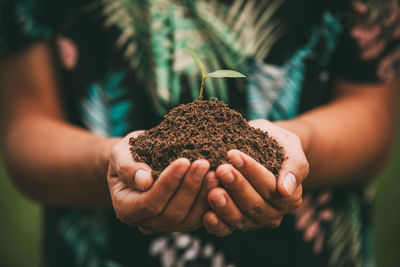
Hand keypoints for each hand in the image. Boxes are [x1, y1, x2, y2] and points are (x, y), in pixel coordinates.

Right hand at [108, 131, 217, 233]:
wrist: (140, 159)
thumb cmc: (129, 154)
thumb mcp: (121, 153)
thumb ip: (127, 166)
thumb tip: (144, 180)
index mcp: (127, 208)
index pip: (150, 202)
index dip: (168, 184)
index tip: (183, 161)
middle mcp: (146, 222)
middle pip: (171, 214)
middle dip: (189, 188)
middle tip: (203, 164)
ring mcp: (166, 225)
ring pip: (188, 220)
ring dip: (203, 196)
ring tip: (215, 173)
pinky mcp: (184, 220)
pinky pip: (200, 217)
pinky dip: (210, 201)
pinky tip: (220, 182)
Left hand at [203, 119, 308, 235]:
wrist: (260, 148)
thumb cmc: (275, 144)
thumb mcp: (289, 146)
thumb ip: (294, 167)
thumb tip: (285, 190)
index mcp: (290, 197)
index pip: (271, 187)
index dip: (252, 172)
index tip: (234, 155)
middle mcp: (273, 213)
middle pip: (255, 204)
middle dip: (237, 186)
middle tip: (221, 170)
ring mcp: (253, 221)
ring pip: (240, 219)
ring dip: (225, 206)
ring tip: (212, 191)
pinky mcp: (233, 225)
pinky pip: (225, 230)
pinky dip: (216, 224)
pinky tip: (206, 215)